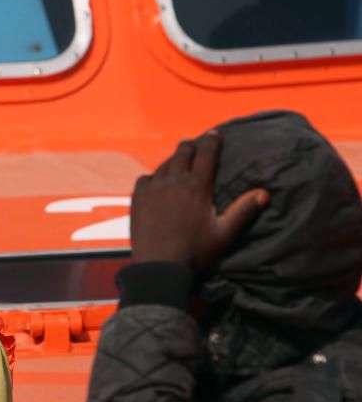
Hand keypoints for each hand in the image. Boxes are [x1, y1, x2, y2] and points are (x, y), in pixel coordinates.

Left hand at [130, 132, 268, 271]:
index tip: (216, 134)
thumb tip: (264, 192)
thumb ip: (243, 211)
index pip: (207, 153)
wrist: (159, 266)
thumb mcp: (224, 233)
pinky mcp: (137, 198)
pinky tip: (156, 182)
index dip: (213, 141)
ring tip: (178, 162)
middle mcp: (174, 181)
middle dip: (191, 146)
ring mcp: (153, 188)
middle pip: (183, 152)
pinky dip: (153, 177)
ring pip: (164, 164)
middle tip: (196, 145)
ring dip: (173, 161)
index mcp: (197, 186)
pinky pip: (145, 179)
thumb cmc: (195, 252)